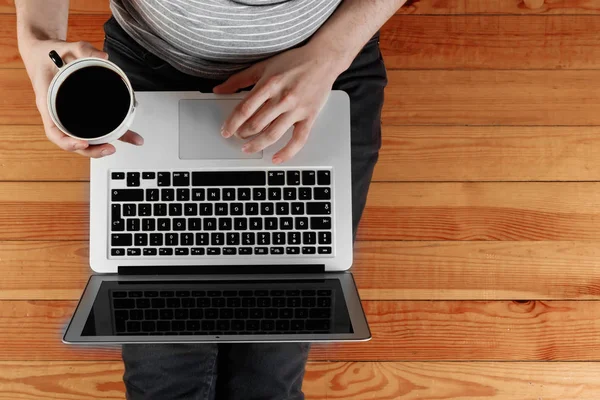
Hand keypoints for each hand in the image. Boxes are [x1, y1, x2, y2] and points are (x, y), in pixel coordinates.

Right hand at [21, 39, 142, 157]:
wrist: (44, 52)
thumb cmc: (49, 54)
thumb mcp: (63, 46)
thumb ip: (82, 49)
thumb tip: (103, 56)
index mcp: (48, 102)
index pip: (54, 130)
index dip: (67, 141)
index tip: (83, 143)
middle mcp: (58, 112)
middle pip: (72, 140)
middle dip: (91, 149)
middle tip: (110, 148)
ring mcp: (70, 114)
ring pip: (85, 137)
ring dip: (103, 145)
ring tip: (123, 144)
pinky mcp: (82, 112)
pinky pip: (95, 126)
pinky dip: (112, 133)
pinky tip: (128, 136)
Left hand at [213, 44, 343, 163]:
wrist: (323, 59)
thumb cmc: (294, 61)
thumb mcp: (263, 66)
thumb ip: (239, 79)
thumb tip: (219, 89)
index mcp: (269, 84)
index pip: (245, 109)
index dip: (232, 122)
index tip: (225, 130)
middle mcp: (283, 98)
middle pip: (256, 123)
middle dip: (243, 133)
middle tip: (238, 136)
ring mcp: (297, 109)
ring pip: (273, 134)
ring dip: (257, 145)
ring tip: (248, 148)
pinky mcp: (309, 117)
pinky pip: (298, 139)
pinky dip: (287, 152)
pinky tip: (275, 158)